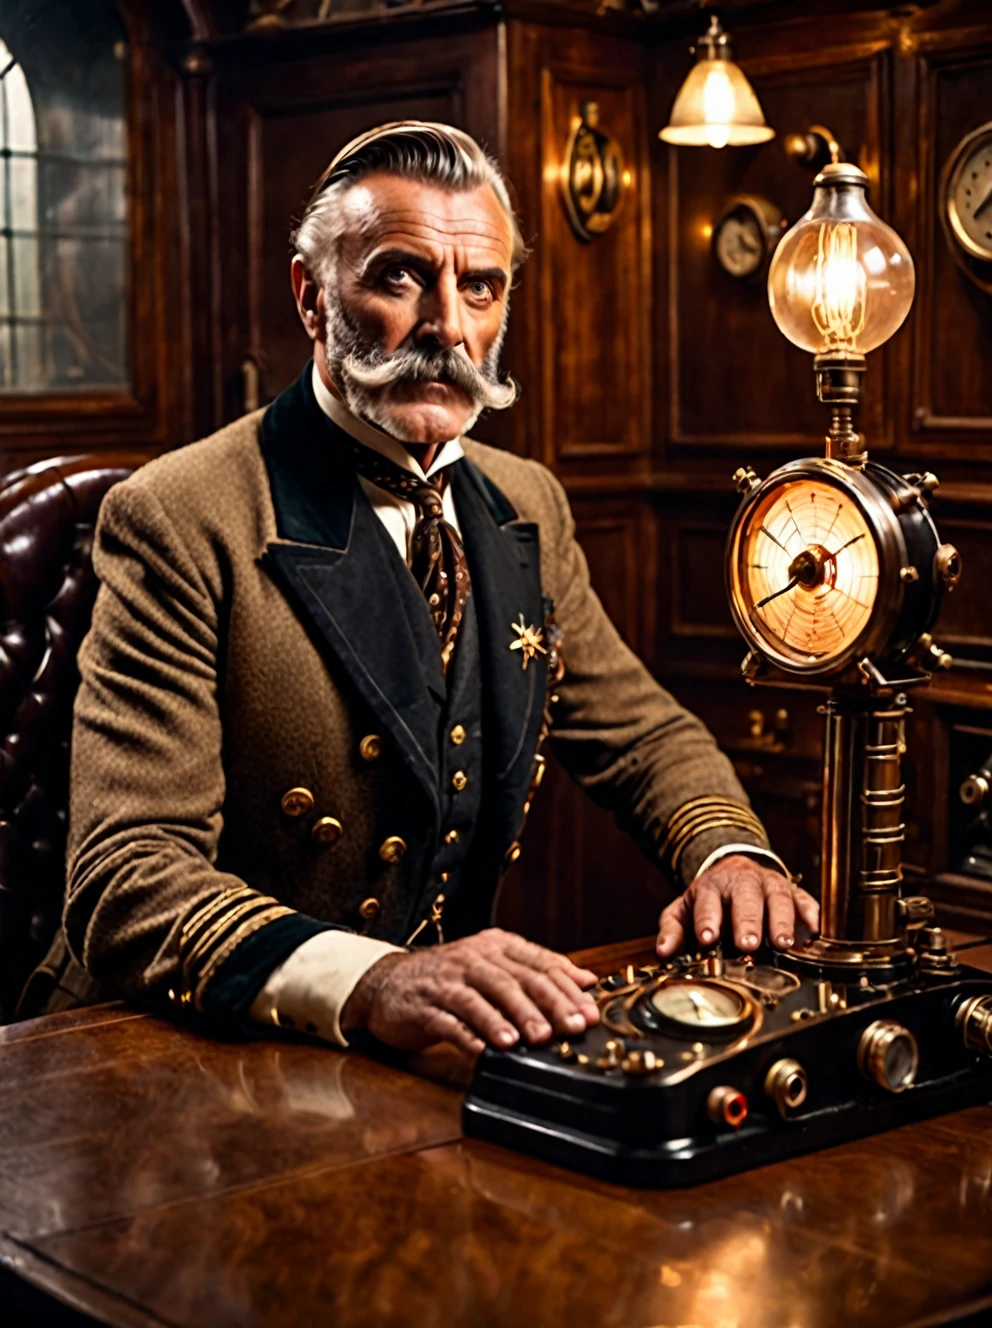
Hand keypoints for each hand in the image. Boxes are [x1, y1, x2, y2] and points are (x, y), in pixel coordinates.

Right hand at [340, 928, 599, 1056]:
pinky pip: (448, 1022)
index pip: (538, 964)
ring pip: (483, 998)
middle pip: (514, 980)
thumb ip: (538, 970)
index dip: (567, 989)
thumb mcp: (493, 965)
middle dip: (545, 1005)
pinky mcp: (424, 1007)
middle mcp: (472, 959)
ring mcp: (446, 983)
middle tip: (569, 1028)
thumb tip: (587, 980)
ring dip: (508, 1019)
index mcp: (494, 947)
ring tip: (529, 1040)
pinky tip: (483, 1051)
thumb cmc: (449, 978)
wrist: (386, 983)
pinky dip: (468, 1036)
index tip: (590, 1013)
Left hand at [656, 854, 819, 957]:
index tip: (707, 939)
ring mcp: (769, 885)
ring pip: (778, 897)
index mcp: (712, 888)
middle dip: (748, 921)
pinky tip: (813, 930)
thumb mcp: (684, 910)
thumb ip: (673, 930)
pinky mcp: (792, 891)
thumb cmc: (709, 899)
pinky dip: (810, 913)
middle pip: (746, 898)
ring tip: (783, 944)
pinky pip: (804, 898)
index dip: (708, 920)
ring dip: (781, 921)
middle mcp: (742, 883)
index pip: (708, 902)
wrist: (733, 870)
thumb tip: (663, 952)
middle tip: (748, 944)